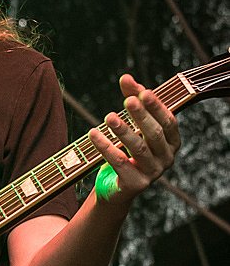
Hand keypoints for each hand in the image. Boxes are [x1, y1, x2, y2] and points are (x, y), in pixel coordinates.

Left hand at [88, 74, 180, 206]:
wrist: (117, 188)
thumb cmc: (128, 151)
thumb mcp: (133, 124)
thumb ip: (133, 100)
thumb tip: (126, 77)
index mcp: (171, 142)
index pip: (169, 121)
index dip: (157, 107)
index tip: (143, 92)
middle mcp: (166, 158)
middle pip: (155, 134)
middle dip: (141, 116)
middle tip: (128, 101)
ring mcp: (153, 173)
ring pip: (139, 148)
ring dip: (123, 131)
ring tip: (109, 117)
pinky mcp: (136, 184)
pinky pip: (120, 163)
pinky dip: (106, 147)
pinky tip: (94, 134)